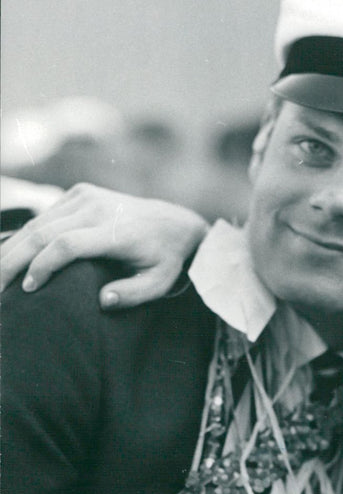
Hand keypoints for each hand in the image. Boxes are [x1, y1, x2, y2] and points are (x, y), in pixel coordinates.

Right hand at [0, 183, 208, 304]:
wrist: (174, 222)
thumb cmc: (165, 260)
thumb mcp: (159, 283)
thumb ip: (133, 294)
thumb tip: (102, 301)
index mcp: (115, 231)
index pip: (66, 245)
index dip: (41, 266)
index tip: (28, 289)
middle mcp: (97, 207)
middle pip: (42, 233)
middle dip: (13, 261)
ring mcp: (86, 196)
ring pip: (37, 223)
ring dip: (12, 249)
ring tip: (0, 277)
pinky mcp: (79, 192)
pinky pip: (44, 216)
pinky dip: (25, 237)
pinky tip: (12, 257)